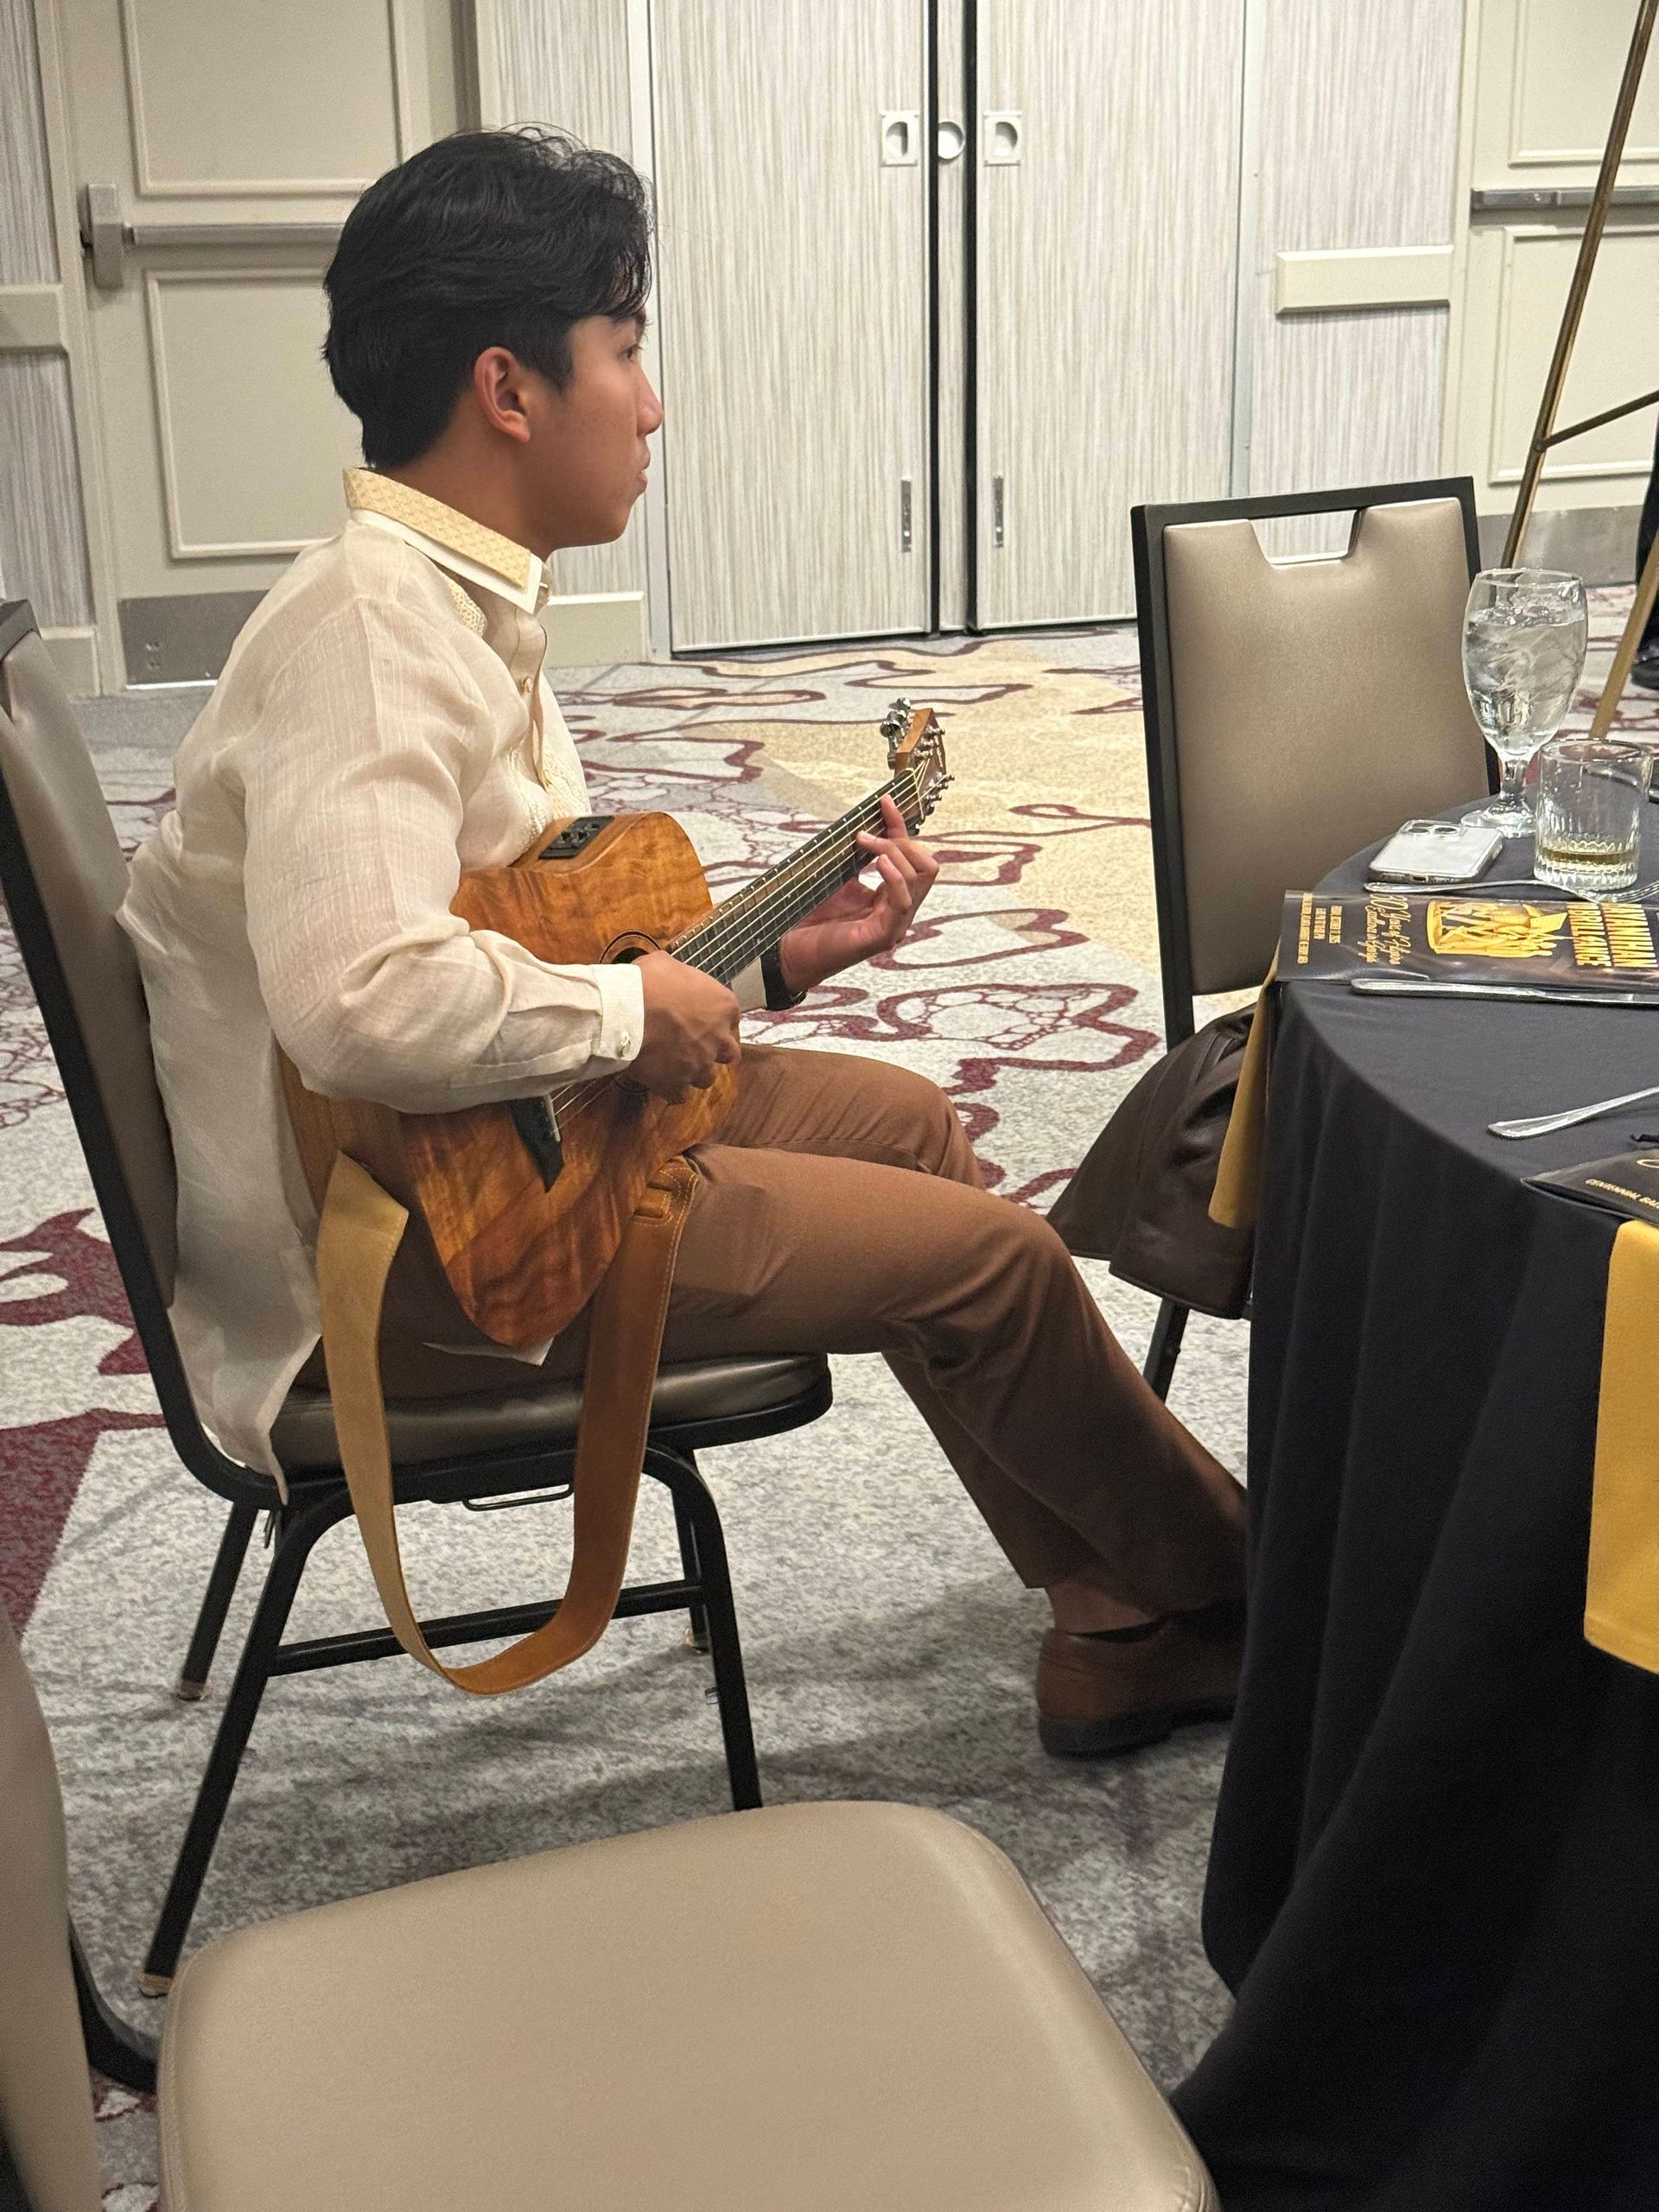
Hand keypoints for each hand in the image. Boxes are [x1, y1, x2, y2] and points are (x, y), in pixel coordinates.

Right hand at [629, 951, 740, 1097]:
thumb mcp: (665, 963)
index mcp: (724, 1006)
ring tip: (673, 1064)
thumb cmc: (647, 983)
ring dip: (693, 1072)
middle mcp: (719, 1039)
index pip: (732, 1019)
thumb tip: (667, 974)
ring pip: (706, 1078)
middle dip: (714, 1051)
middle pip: (728, 1053)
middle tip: (694, 1045)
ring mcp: (700, 1065)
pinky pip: (679, 1095)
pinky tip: (659, 1080)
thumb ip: (677, 974)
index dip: (716, 1022)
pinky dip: (671, 1089)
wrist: (626, 1012)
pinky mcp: (678, 1084)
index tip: (702, 1021)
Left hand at [778, 794, 939, 992]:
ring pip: (919, 878)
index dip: (899, 826)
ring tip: (863, 843)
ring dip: (893, 852)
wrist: (789, 948)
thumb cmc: (810, 917)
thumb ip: (855, 857)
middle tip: (867, 834)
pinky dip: (895, 876)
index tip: (883, 802)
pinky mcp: (883, 936)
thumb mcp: (837, 877)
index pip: (910, 856)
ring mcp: (895, 924)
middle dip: (902, 841)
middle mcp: (899, 911)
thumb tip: (863, 824)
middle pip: (927, 866)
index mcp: (890, 896)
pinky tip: (879, 862)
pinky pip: (903, 901)